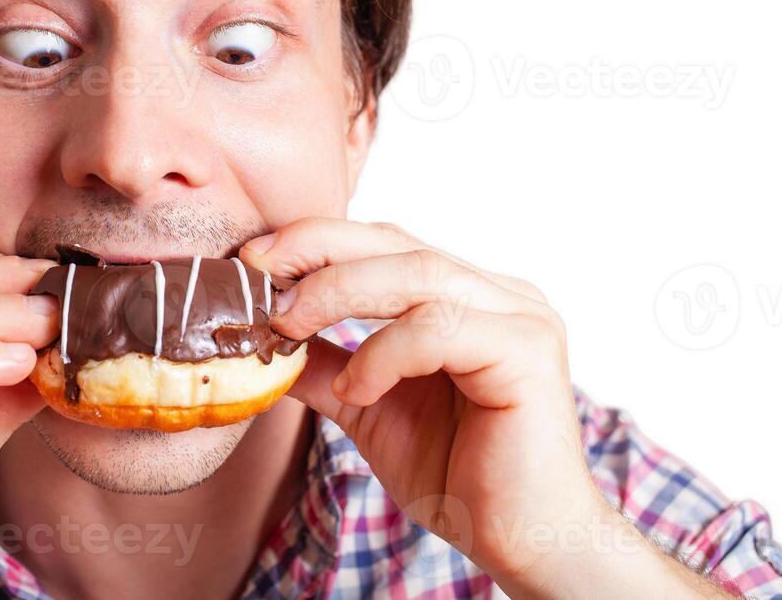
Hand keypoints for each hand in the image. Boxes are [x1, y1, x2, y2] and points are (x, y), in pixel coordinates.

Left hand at [242, 219, 724, 599]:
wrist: (519, 541)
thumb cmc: (458, 476)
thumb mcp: (370, 407)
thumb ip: (327, 365)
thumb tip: (260, 337)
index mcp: (469, 296)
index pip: (387, 243)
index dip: (320, 241)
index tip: (254, 258)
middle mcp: (500, 294)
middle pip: (399, 243)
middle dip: (320, 248)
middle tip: (258, 266)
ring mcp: (521, 316)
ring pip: (418, 273)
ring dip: (339, 291)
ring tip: (290, 324)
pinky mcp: (526, 350)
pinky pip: (440, 328)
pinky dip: (385, 352)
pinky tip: (359, 388)